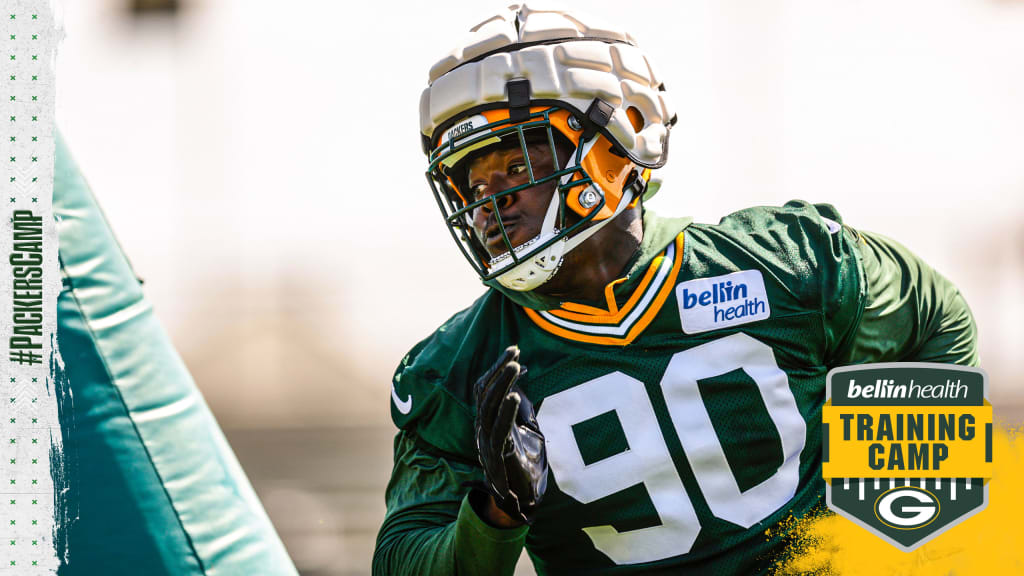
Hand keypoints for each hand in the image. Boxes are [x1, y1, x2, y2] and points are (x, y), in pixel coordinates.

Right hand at [473, 345, 547, 524]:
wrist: (516, 502)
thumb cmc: (521, 463)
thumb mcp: (522, 426)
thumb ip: (518, 402)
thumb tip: (523, 371)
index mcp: (486, 421)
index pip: (485, 388)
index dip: (497, 368)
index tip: (514, 350)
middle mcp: (482, 430)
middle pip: (485, 394)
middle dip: (500, 370)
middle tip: (515, 352)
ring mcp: (487, 444)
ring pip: (489, 409)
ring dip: (502, 386)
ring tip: (516, 366)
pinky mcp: (497, 458)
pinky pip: (499, 431)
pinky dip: (507, 413)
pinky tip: (515, 397)